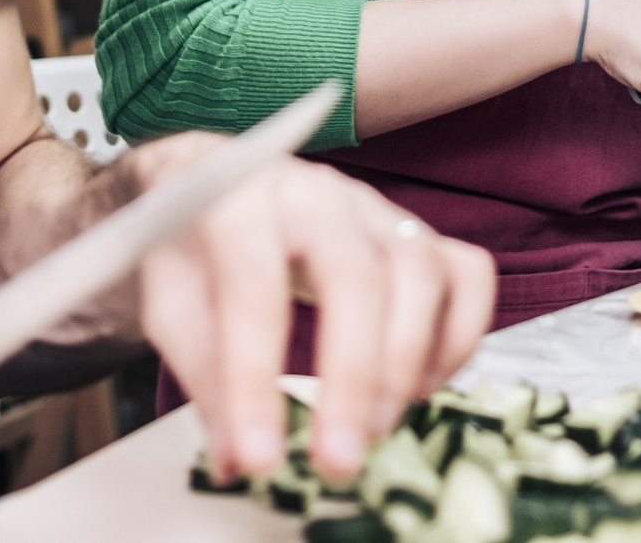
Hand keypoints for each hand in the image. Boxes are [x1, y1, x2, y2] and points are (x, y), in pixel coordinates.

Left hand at [128, 138, 495, 488]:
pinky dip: (459, 337)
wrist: (213, 179)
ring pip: (423, 268)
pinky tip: (419, 388)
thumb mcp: (172, 303)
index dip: (257, 378)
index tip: (259, 458)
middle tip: (338, 460)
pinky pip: (468, 273)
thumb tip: (235, 461)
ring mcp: (376, 210)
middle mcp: (319, 195)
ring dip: (409, 360)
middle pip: (356, 275)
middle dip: (354, 377)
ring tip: (375, 428)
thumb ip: (203, 376)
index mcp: (241, 201)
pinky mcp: (417, 232)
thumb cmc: (194, 246)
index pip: (255, 288)